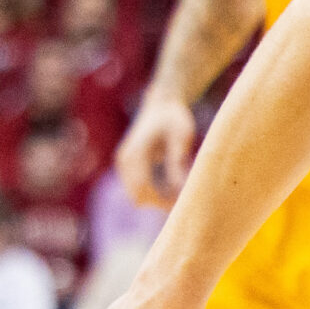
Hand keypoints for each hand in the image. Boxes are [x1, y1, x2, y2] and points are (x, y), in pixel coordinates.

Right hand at [115, 91, 197, 208]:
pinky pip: (139, 187)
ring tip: (183, 193)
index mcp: (135, 153)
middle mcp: (124, 161)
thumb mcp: (181, 137)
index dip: (162, 201)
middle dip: (160, 203)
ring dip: (157, 199)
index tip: (184, 204)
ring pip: (137, 195)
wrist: (161, 104)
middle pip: (137, 196)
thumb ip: (178, 161)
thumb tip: (180, 189)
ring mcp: (124, 164)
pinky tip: (175, 186)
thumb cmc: (174, 118)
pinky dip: (155, 192)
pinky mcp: (129, 166)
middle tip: (185, 201)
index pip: (143, 189)